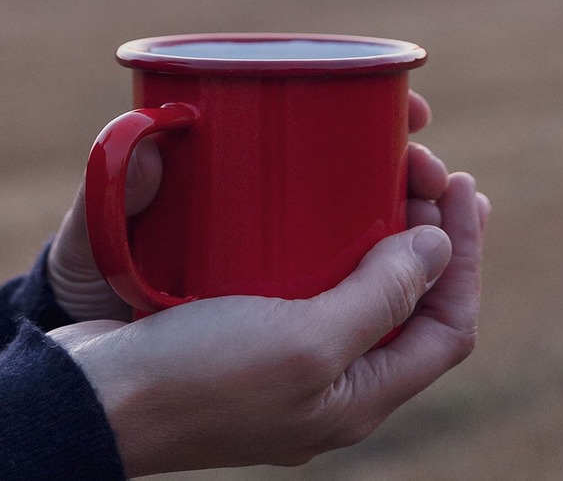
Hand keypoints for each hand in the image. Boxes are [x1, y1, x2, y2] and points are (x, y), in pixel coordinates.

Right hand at [50, 171, 488, 475]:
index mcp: (359, 396)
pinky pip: (308, 276)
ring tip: (388, 172)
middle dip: (428, 231)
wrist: (96, 396)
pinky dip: (326, 235)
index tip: (462, 185)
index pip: (449, 325)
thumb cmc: (200, 378)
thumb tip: (439, 247)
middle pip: (409, 301)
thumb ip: (382, 300)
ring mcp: (289, 352)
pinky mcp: (247, 323)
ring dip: (381, 228)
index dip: (467, 254)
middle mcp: (333, 378)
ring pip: (359, 284)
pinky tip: (317, 201)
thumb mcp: (307, 344)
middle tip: (425, 166)